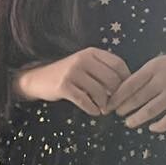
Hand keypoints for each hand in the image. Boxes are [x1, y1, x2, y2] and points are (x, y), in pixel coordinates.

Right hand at [14, 48, 130, 116]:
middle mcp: (83, 59)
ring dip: (104, 104)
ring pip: (99, 92)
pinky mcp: (64, 86)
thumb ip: (102, 70)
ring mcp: (72, 72)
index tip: (127, 90)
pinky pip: (85, 101)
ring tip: (104, 109)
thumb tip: (126, 86)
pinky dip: (92, 109)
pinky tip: (94, 112)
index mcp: (91, 52)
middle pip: (111, 79)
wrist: (38, 79)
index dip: (126, 79)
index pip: (118, 64)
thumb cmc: (67, 74)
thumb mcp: (85, 65)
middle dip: (116, 95)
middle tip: (115, 104)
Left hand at [110, 43, 165, 131]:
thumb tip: (129, 87)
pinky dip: (159, 126)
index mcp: (154, 67)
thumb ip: (149, 73)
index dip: (116, 96)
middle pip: (137, 99)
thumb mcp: (165, 60)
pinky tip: (152, 128)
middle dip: (124, 108)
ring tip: (129, 123)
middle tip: (115, 114)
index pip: (129, 84)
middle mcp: (163, 80)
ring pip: (150, 111)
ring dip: (137, 119)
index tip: (107, 104)